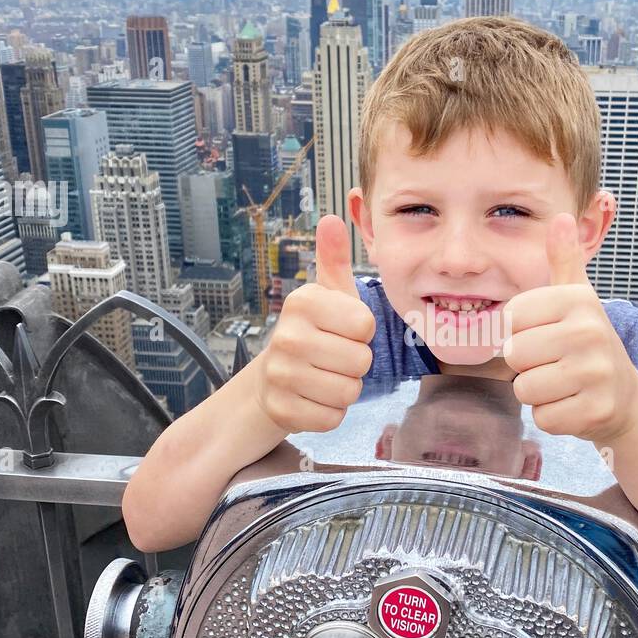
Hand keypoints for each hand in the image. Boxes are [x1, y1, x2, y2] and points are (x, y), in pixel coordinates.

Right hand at [254, 214, 374, 433]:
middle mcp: (287, 337)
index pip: (366, 326)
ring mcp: (281, 376)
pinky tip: (314, 397)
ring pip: (349, 391)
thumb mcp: (327, 295)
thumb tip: (332, 219)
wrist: (271, 379)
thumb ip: (333, 260)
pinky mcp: (283, 410)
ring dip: (345, 388)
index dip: (362, 332)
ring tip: (325, 376)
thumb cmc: (313, 333)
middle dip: (355, 363)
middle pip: (361, 361)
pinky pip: (333, 418)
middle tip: (334, 356)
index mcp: (302, 303)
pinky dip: (330, 412)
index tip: (342, 330)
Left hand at [501, 213, 637, 444]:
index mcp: (578, 300)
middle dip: (528, 365)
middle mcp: (589, 332)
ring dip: (538, 393)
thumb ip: (564, 260)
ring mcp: (595, 374)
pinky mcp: (594, 412)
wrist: (625, 398)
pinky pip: (542, 417)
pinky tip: (573, 404)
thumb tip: (561, 217)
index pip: (511, 317)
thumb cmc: (588, 345)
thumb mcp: (578, 299)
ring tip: (564, 383)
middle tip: (557, 363)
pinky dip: (553, 416)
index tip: (548, 335)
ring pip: (525, 389)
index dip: (521, 332)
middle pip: (514, 355)